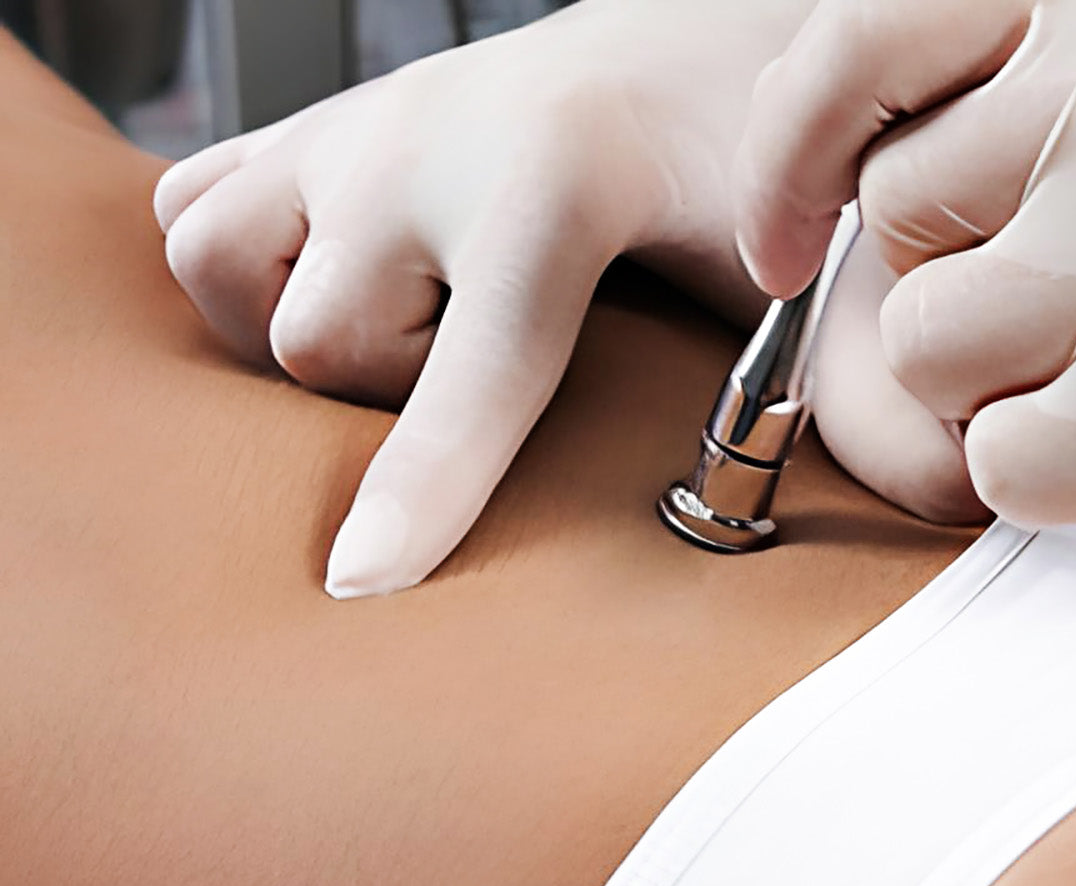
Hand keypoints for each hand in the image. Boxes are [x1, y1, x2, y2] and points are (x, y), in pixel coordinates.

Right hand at [156, 0, 812, 597]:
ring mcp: (353, 122)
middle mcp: (426, 140)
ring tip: (401, 328)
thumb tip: (827, 474)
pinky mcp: (311, 123)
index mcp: (558, 181)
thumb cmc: (730, 156)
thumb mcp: (780, 260)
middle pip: (318, 340)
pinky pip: (191, 203)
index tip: (367, 580)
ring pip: (218, 262)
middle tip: (483, 366)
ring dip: (292, 330)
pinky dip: (240, 270)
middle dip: (391, 397)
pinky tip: (338, 286)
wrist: (665, 58)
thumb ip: (809, 370)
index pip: (481, 368)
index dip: (427, 484)